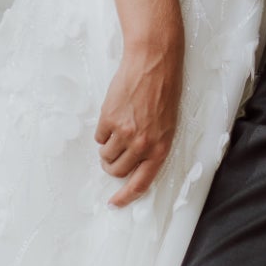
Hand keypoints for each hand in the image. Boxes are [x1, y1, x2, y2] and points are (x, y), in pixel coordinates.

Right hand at [95, 36, 183, 207]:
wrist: (153, 62)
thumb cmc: (163, 91)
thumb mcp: (166, 125)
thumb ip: (152, 146)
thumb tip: (134, 165)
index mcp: (160, 148)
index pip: (141, 184)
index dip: (125, 197)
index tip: (114, 203)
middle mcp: (142, 144)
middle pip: (118, 171)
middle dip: (112, 166)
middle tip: (113, 154)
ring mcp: (125, 132)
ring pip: (106, 156)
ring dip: (107, 149)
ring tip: (115, 131)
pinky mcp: (109, 119)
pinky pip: (99, 138)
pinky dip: (103, 132)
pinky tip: (113, 115)